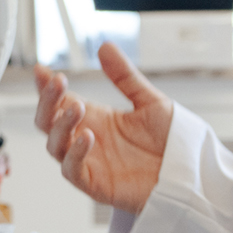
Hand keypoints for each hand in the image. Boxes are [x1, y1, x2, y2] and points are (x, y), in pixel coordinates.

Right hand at [32, 44, 172, 214]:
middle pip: (48, 122)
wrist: (191, 175)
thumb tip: (105, 47)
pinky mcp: (96, 185)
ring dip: (60, 124)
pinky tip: (87, 137)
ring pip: (55, 145)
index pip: (61, 101)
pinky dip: (74, 153)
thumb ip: (125, 77)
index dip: (47, 87)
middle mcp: (88, 139)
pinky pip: (72, 170)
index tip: (41, 70)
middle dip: (47, 101)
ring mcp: (90, 162)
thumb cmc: (172, 143)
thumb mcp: (150, 102)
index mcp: (97, 118)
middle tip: (58, 83)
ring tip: (77, 106)